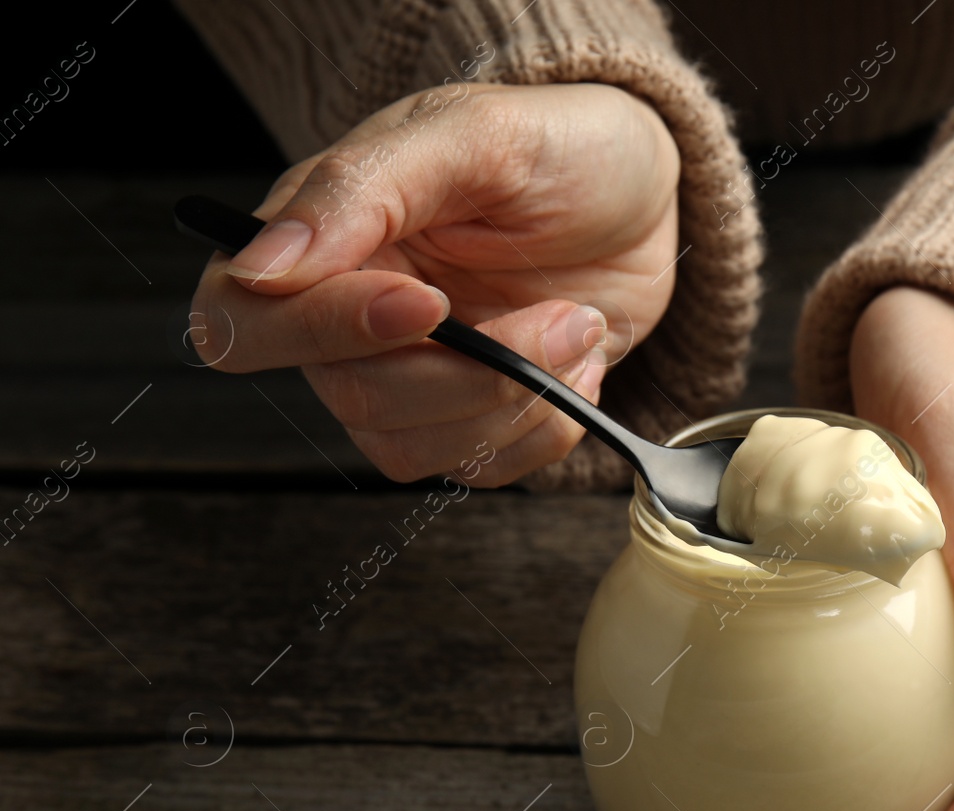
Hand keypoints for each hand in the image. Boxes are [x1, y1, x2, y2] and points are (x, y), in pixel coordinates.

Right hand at [189, 83, 680, 483]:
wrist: (644, 194)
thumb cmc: (559, 145)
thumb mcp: (477, 133)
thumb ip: (361, 187)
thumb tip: (259, 265)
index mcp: (320, 237)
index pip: (243, 323)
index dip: (328, 332)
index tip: (430, 302)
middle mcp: (347, 318)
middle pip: (353, 398)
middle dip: (471, 372)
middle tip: (560, 314)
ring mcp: (410, 375)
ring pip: (413, 449)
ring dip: (517, 401)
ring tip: (579, 326)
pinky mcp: (471, 416)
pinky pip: (478, 469)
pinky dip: (544, 427)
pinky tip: (577, 361)